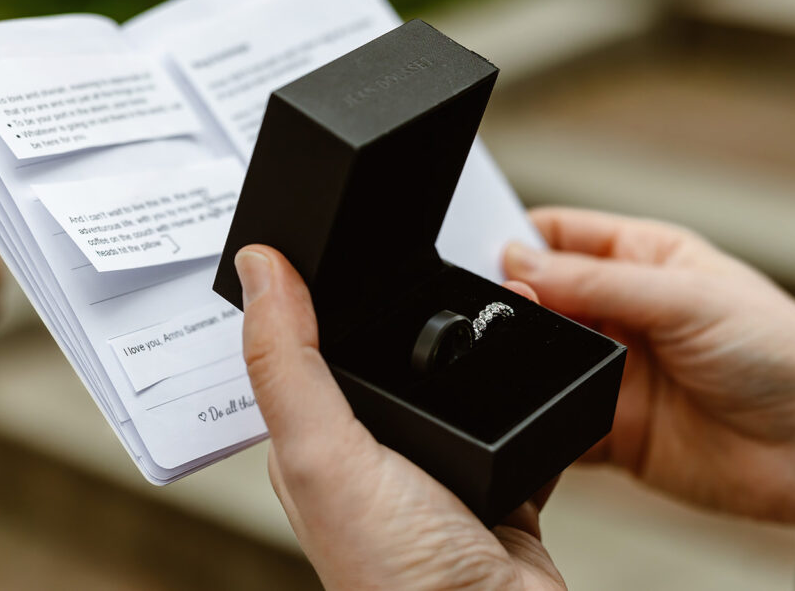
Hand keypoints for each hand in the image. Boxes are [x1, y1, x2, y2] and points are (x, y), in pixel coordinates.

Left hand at [236, 246, 565, 590]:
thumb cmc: (401, 577)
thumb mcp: (324, 452)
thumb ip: (287, 361)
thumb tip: (259, 267)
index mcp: (316, 447)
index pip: (301, 353)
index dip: (308, 297)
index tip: (323, 238)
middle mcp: (373, 457)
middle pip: (386, 359)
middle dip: (407, 307)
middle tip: (424, 249)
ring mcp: (440, 470)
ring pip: (455, 382)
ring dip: (475, 339)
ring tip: (498, 288)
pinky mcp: (500, 481)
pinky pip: (514, 414)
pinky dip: (527, 382)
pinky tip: (534, 351)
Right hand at [504, 207, 794, 523]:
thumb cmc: (782, 355)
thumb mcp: (687, 299)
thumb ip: (597, 283)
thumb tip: (518, 264)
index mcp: (643, 260)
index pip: (561, 236)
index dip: (520, 241)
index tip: (484, 253)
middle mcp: (622, 312)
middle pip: (541, 296)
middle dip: (514, 300)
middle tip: (500, 307)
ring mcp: (613, 369)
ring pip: (541, 355)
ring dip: (521, 356)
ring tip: (510, 354)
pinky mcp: (609, 426)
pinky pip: (553, 414)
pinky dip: (535, 412)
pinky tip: (526, 404)